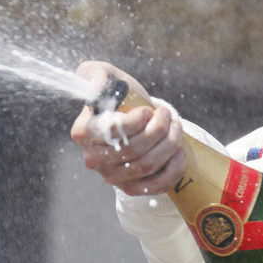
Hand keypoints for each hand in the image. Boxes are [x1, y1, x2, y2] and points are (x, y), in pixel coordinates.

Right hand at [70, 61, 186, 195]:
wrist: (138, 117)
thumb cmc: (120, 95)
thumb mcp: (106, 76)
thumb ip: (96, 74)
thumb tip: (96, 88)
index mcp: (83, 132)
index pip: (110, 132)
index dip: (135, 122)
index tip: (148, 111)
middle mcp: (93, 158)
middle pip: (132, 149)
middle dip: (158, 129)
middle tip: (167, 115)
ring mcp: (111, 176)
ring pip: (146, 165)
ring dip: (169, 144)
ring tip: (176, 127)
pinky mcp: (131, 188)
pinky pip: (154, 186)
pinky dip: (172, 170)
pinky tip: (179, 153)